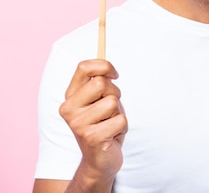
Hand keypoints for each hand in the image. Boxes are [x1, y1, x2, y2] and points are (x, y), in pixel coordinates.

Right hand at [59, 59, 126, 184]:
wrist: (99, 159)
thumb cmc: (103, 124)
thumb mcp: (100, 100)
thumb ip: (100, 83)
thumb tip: (109, 68)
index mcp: (70, 96)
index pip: (84, 67)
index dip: (104, 66)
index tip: (115, 75)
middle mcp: (69, 109)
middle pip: (101, 83)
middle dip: (115, 93)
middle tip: (111, 108)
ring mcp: (78, 124)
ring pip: (112, 102)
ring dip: (119, 112)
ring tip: (110, 123)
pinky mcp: (91, 137)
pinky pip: (120, 120)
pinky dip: (122, 127)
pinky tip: (112, 135)